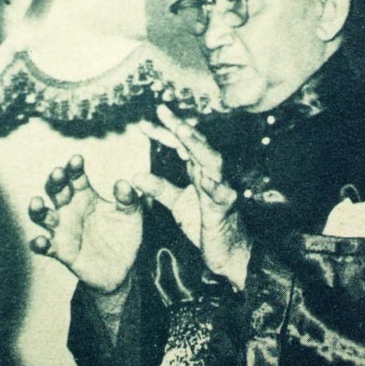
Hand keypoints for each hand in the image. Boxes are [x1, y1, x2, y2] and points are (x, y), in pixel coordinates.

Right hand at [29, 155, 141, 292]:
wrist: (122, 268)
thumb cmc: (124, 236)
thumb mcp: (132, 216)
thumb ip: (128, 199)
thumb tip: (124, 183)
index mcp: (86, 196)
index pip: (76, 178)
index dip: (74, 168)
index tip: (77, 159)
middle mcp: (70, 210)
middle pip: (57, 191)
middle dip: (55, 181)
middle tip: (58, 173)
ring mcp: (63, 230)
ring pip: (43, 216)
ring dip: (38, 209)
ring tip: (37, 202)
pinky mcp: (61, 251)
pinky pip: (46, 246)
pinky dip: (39, 243)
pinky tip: (41, 241)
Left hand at [140, 105, 250, 288]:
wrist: (229, 253)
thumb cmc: (206, 223)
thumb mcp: (177, 203)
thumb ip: (159, 188)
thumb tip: (135, 175)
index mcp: (198, 171)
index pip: (180, 146)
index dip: (163, 133)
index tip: (142, 124)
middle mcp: (210, 175)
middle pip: (196, 145)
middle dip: (180, 127)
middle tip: (162, 112)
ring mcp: (220, 190)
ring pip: (213, 162)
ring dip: (198, 146)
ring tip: (183, 132)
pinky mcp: (226, 211)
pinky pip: (224, 197)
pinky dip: (216, 187)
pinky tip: (206, 181)